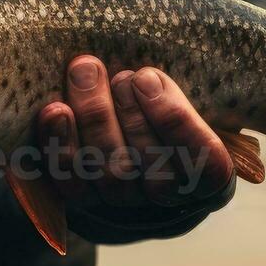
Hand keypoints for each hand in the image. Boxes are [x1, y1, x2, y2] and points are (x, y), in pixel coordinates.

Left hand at [38, 57, 232, 209]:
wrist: (122, 134)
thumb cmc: (162, 104)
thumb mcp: (188, 94)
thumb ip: (178, 87)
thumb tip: (153, 61)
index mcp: (211, 176)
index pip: (205, 162)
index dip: (175, 121)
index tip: (147, 77)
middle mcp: (170, 197)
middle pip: (152, 167)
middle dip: (130, 114)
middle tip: (117, 74)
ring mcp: (125, 204)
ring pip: (111, 173)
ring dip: (95, 119)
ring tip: (85, 73)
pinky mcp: (85, 202)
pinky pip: (71, 181)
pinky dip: (60, 145)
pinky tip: (54, 111)